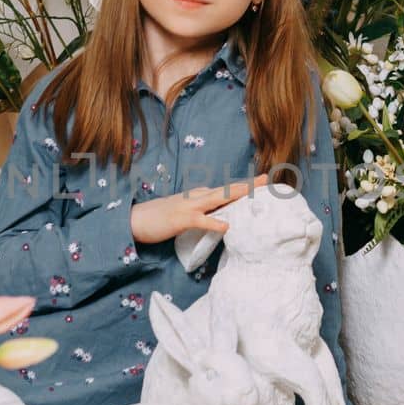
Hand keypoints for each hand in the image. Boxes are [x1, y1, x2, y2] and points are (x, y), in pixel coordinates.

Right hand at [129, 175, 268, 244]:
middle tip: (268, 179)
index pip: (226, 190)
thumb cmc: (161, 218)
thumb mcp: (187, 214)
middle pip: (227, 190)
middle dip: (247, 185)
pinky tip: (227, 225)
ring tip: (253, 192)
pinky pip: (201, 221)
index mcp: (199, 196)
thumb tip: (223, 217)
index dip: (245, 186)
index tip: (263, 181)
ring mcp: (189, 207)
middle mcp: (197, 197)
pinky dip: (214, 222)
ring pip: (217, 199)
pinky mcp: (181, 219)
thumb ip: (204, 213)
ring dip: (235, 195)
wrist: (136, 220)